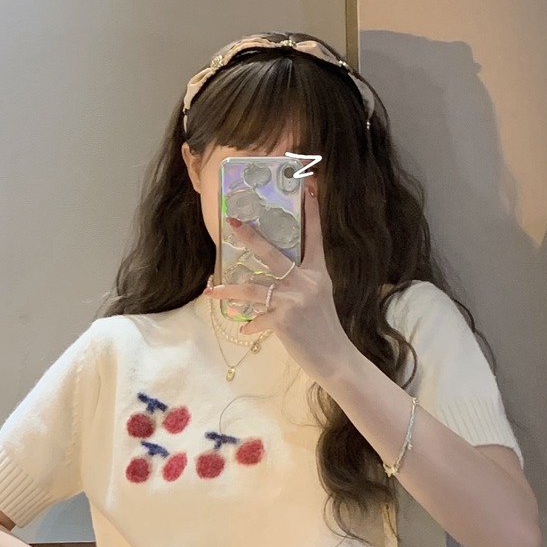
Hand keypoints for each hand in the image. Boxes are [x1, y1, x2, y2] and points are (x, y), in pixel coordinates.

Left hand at [203, 183, 354, 383]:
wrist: (335, 358)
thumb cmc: (324, 329)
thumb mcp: (318, 299)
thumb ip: (300, 284)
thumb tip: (273, 281)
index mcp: (318, 273)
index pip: (314, 236)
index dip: (312, 212)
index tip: (309, 188)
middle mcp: (306, 281)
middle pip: (273, 253)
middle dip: (251, 236)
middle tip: (233, 222)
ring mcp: (294, 299)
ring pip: (253, 287)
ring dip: (229, 289)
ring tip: (211, 291)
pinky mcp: (283, 319)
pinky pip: (257, 318)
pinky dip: (250, 324)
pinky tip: (245, 328)